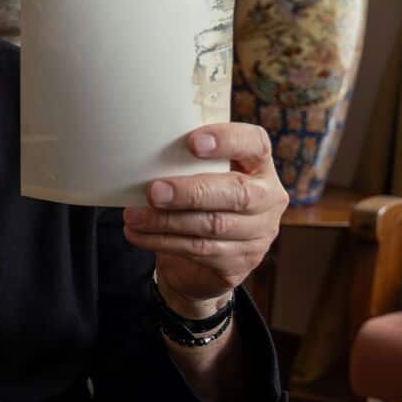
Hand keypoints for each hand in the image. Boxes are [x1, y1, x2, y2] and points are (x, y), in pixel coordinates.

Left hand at [121, 123, 288, 317]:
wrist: (202, 256)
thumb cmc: (196, 199)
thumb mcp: (197, 173)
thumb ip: (184, 159)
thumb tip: (139, 147)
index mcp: (259, 164)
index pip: (255, 143)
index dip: (227, 140)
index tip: (191, 143)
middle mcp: (268, 198)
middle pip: (237, 192)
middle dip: (190, 192)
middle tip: (152, 191)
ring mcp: (260, 233)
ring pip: (214, 225)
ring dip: (167, 221)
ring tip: (133, 216)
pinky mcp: (242, 261)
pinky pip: (200, 250)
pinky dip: (163, 241)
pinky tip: (138, 234)